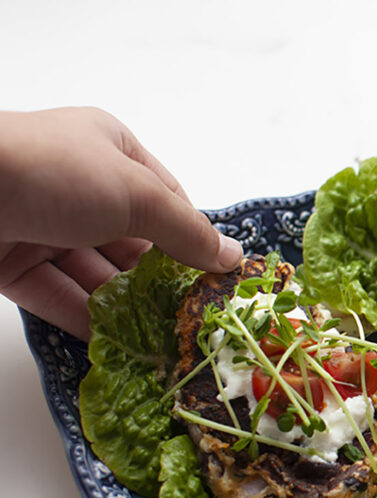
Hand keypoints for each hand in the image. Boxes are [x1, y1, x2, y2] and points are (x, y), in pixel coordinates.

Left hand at [0, 107, 242, 339]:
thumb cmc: (49, 171)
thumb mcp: (137, 194)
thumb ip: (188, 231)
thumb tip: (234, 258)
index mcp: (108, 150)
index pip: (165, 199)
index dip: (192, 237)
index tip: (216, 279)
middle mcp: (76, 184)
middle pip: (132, 242)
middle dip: (160, 281)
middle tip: (193, 321)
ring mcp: (40, 224)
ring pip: (94, 273)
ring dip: (125, 308)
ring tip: (160, 343)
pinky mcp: (7, 261)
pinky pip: (56, 295)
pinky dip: (83, 320)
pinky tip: (115, 347)